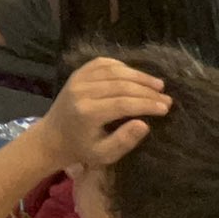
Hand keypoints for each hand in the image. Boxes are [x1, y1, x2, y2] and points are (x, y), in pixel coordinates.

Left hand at [25, 56, 170, 171]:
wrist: (52, 136)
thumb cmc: (81, 149)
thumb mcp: (104, 154)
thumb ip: (124, 141)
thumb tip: (144, 124)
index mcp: (87, 113)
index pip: (123, 103)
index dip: (146, 104)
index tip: (165, 108)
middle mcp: (81, 91)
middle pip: (120, 85)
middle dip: (147, 90)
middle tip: (166, 97)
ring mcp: (78, 79)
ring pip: (113, 71)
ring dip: (138, 75)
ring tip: (158, 84)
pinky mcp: (77, 73)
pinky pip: (102, 63)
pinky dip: (121, 66)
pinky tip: (136, 74)